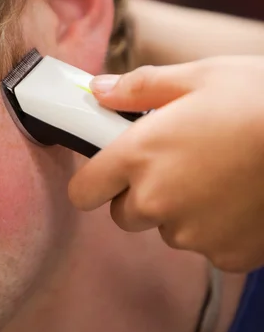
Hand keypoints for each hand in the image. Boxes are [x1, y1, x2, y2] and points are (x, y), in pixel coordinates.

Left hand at [68, 56, 263, 271]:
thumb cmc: (256, 97)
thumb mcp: (195, 76)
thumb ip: (137, 87)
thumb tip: (97, 91)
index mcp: (140, 156)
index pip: (84, 191)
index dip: (93, 179)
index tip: (106, 168)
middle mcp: (159, 202)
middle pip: (125, 213)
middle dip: (139, 192)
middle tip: (172, 161)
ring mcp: (194, 234)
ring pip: (167, 228)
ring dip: (180, 208)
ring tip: (215, 172)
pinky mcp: (228, 255)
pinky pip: (206, 243)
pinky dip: (215, 225)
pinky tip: (238, 194)